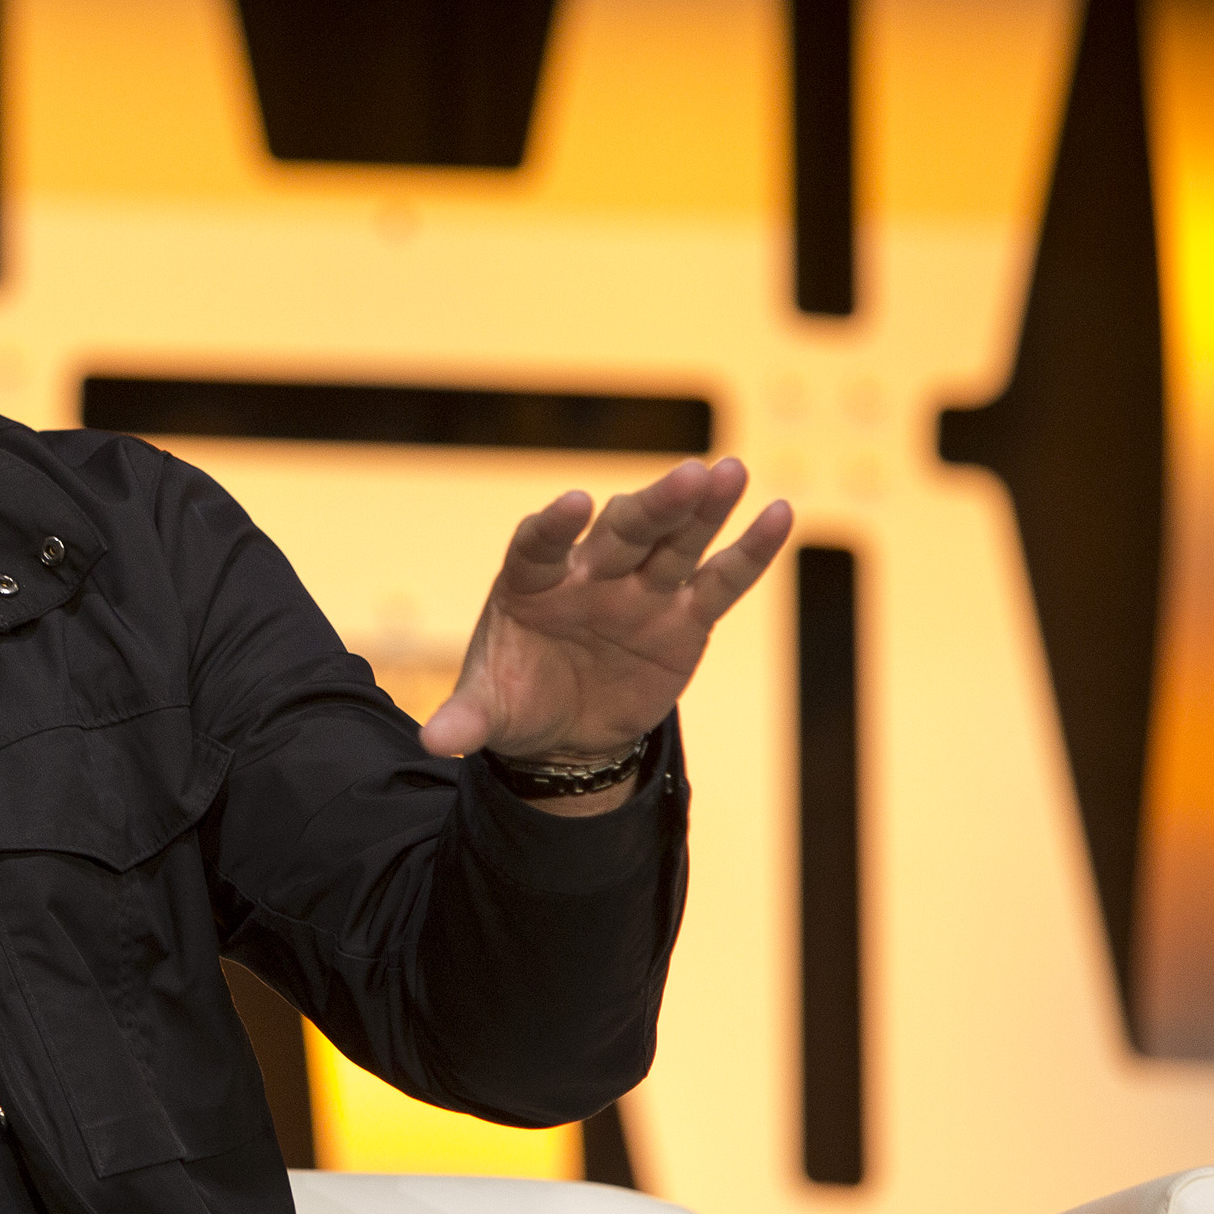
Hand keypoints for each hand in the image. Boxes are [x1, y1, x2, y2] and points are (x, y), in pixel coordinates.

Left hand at [421, 458, 791, 770]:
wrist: (566, 734)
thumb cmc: (518, 702)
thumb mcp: (488, 714)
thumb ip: (465, 719)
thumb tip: (433, 741)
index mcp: (531, 583)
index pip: (540, 544)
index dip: (553, 526)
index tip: (572, 506)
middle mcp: (590, 574)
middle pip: (623, 531)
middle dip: (654, 505)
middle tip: (687, 475)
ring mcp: (641, 591)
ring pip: (675, 542)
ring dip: (703, 509)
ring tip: (731, 472)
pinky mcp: (685, 617)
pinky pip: (721, 580)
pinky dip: (750, 551)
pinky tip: (780, 514)